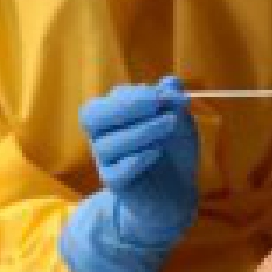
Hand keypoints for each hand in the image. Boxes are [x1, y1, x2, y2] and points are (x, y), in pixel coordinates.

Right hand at [80, 75, 198, 246]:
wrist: (179, 189)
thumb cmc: (173, 148)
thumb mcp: (180, 119)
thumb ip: (173, 100)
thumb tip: (170, 83)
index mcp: (113, 113)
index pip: (111, 98)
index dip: (139, 93)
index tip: (170, 95)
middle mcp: (101, 135)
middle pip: (92, 116)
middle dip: (127, 106)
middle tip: (159, 105)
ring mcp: (104, 161)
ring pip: (106, 144)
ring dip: (141, 131)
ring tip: (169, 126)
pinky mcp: (113, 183)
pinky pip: (115, 171)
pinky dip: (137, 159)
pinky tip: (157, 153)